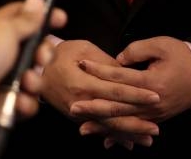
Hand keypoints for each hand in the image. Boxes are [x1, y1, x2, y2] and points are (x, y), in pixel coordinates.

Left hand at [0, 0, 66, 142]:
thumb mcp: (4, 31)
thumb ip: (25, 19)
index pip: (22, 16)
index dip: (42, 16)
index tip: (61, 19)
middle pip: (33, 48)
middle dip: (43, 54)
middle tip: (41, 58)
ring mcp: (1, 80)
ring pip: (33, 76)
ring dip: (35, 81)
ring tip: (26, 83)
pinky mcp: (4, 103)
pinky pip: (26, 101)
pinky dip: (25, 102)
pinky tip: (17, 101)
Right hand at [41, 39, 160, 147]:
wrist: (34, 71)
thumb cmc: (59, 55)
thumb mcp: (82, 48)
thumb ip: (104, 62)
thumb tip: (126, 70)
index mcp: (84, 83)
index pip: (116, 91)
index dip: (137, 94)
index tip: (155, 96)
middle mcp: (81, 102)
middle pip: (114, 115)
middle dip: (137, 122)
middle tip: (156, 128)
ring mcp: (78, 113)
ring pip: (107, 127)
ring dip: (128, 134)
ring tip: (147, 139)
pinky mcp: (76, 118)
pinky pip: (98, 129)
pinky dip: (113, 136)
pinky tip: (128, 143)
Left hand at [70, 37, 190, 147]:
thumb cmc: (182, 57)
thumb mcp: (162, 45)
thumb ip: (137, 50)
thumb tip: (116, 60)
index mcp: (152, 82)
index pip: (120, 77)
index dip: (100, 70)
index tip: (82, 65)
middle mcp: (152, 103)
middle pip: (118, 106)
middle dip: (94, 107)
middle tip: (73, 106)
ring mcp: (155, 115)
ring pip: (124, 122)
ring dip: (103, 125)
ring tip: (82, 127)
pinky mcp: (156, 119)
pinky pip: (135, 129)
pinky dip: (120, 136)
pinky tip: (104, 140)